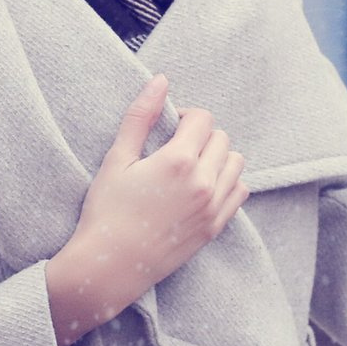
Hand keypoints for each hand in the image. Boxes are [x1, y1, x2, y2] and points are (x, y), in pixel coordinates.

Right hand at [46, 75, 247, 345]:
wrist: (110, 266)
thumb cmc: (106, 211)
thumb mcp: (117, 159)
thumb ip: (140, 117)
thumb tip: (161, 80)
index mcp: (178, 161)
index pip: (202, 118)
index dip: (185, 116)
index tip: (169, 128)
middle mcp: (203, 182)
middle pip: (221, 138)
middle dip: (201, 135)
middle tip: (175, 148)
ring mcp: (213, 207)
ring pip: (235, 163)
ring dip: (218, 157)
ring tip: (191, 166)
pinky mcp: (215, 227)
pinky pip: (240, 191)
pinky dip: (227, 182)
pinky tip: (202, 187)